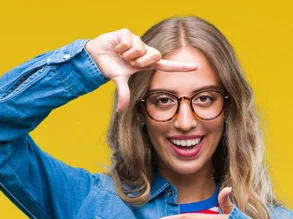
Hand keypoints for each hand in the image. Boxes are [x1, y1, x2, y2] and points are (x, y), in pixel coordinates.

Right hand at [85, 28, 199, 111]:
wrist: (95, 57)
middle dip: (139, 61)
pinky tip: (116, 47)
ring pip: (139, 49)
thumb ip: (124, 94)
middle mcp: (144, 51)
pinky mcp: (128, 33)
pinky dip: (120, 47)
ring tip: (120, 54)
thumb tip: (121, 111)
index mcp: (146, 63)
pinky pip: (129, 42)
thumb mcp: (119, 81)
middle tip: (128, 62)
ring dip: (127, 54)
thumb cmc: (110, 67)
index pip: (167, 66)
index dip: (182, 67)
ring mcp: (137, 41)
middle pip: (153, 56)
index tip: (197, 67)